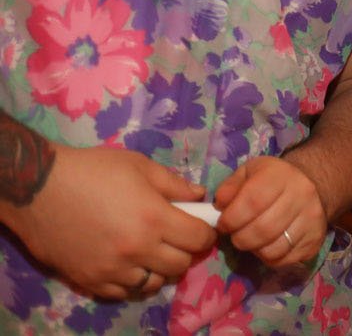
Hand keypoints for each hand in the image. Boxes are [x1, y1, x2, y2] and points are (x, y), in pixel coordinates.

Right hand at [4, 145, 214, 298]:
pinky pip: (123, 292)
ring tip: (152, 253)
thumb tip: (199, 196)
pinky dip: (132, 281)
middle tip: (177, 239)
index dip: (205, 233)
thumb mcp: (140, 166)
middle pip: (180, 265)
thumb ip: (174, 184)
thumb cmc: (93, 171)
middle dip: (186, 252)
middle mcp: (137, 249)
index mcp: (154, 218)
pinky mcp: (90, 280)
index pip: (198, 239)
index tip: (201, 227)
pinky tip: (129, 264)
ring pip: (153, 283)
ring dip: (159, 269)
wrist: (39, 190)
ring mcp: (112, 269)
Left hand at [214, 156, 325, 266]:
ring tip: (252, 239)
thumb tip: (219, 207)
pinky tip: (267, 245)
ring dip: (254, 249)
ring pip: (273, 249)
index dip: (232, 218)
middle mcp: (302, 196)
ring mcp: (312, 220)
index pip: (253, 202)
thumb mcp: (249, 173)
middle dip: (240, 238)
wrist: (311, 184)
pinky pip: (283, 260)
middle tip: (236, 235)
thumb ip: (230, 187)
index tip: (223, 224)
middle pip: (263, 229)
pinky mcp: (315, 241)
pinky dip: (269, 258)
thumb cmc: (272, 180)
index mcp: (281, 176)